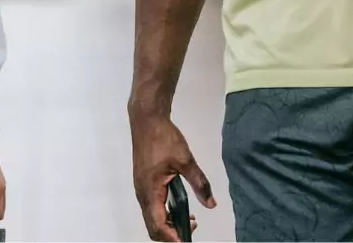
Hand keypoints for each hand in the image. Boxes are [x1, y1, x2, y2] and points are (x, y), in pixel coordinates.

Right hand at [130, 113, 214, 241]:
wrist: (147, 120)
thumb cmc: (163, 138)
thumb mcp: (185, 160)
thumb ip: (199, 183)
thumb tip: (211, 204)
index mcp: (150, 191)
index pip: (158, 225)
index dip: (173, 237)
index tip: (188, 239)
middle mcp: (142, 194)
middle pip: (153, 227)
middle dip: (171, 234)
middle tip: (191, 230)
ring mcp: (141, 189)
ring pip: (152, 218)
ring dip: (168, 224)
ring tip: (190, 220)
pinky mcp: (143, 183)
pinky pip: (152, 207)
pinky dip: (164, 213)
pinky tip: (179, 206)